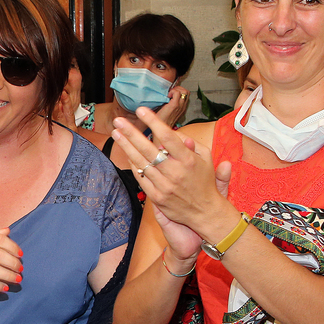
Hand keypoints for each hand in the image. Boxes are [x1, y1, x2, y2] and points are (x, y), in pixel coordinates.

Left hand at [112, 109, 229, 249]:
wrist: (205, 213)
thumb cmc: (204, 182)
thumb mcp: (206, 159)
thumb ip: (192, 144)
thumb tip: (176, 134)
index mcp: (188, 160)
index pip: (168, 137)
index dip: (153, 122)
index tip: (142, 110)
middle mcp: (175, 172)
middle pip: (148, 149)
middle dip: (131, 133)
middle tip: (119, 121)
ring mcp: (164, 186)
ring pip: (141, 163)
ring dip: (126, 147)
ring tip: (116, 133)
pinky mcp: (157, 197)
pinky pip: (141, 178)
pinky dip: (133, 165)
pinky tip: (126, 153)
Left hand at [154, 85, 189, 128]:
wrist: (159, 128)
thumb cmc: (162, 120)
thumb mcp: (168, 111)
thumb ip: (170, 103)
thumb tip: (166, 95)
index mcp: (182, 107)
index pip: (186, 95)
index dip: (179, 91)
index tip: (171, 92)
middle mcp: (183, 106)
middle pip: (187, 92)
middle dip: (179, 88)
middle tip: (171, 92)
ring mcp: (180, 106)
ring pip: (184, 91)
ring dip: (176, 89)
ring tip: (169, 94)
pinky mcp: (174, 105)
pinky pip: (177, 93)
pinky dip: (172, 91)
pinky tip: (167, 96)